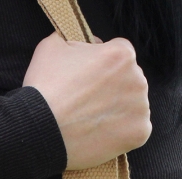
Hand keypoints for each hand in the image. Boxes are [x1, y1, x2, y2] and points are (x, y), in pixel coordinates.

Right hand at [23, 32, 150, 169]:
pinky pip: (134, 131)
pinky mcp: (139, 134)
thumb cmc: (45, 89)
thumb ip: (76, 40)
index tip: (87, 81)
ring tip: (91, 121)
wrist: (40, 131)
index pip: (118, 55)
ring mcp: (141, 108)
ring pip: (132, 107)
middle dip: (111, 90)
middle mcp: (137, 79)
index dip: (100, 67)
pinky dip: (121, 134)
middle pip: (128, 81)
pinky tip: (100, 134)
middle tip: (86, 104)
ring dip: (117, 112)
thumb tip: (89, 46)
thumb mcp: (53, 47)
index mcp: (121, 54)